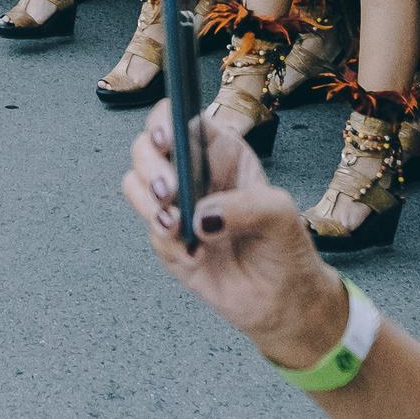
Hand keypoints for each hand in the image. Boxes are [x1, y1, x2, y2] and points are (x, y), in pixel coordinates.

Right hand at [122, 114, 351, 369]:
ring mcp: (175, 206)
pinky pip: (150, 231)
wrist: (283, 300)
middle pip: (145, 148)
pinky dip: (168, 241)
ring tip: (176, 224)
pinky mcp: (167, 241)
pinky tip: (194, 252)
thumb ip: (243, 207)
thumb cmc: (284, 246)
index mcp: (218, 152)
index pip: (179, 118)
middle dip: (150, 166)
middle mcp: (191, 173)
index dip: (164, 121)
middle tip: (169, 191)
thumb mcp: (279, 214)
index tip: (165, 139)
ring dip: (147, 201)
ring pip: (135, 184)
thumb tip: (200, 216)